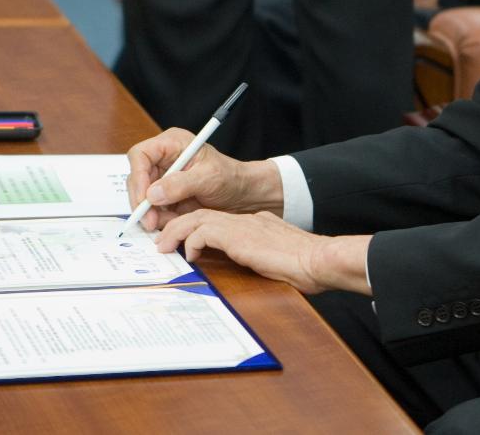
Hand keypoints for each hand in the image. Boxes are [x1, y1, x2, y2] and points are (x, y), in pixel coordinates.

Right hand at [124, 128, 281, 231]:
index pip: (141, 155)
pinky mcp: (165, 195)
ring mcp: (162, 177)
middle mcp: (163, 159)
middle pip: (137, 178)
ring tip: (170, 221)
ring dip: (151, 213)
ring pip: (142, 196)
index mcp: (172, 143)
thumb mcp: (208, 178)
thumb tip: (153, 194)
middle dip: (141, 201)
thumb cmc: (230, 177)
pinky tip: (175, 220)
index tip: (144, 199)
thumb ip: (180, 184)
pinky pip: (152, 208)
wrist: (241, 195)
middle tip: (149, 221)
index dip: (138, 177)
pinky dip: (159, 218)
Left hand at [156, 209, 371, 295]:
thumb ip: (261, 255)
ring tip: (164, 247)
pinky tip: (190, 256)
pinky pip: (202, 233)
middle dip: (178, 226)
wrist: (316, 259)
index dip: (196, 228)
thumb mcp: (276, 258)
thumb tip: (253, 263)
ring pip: (196, 219)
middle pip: (201, 214)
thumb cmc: (305, 264)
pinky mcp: (237, 236)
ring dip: (176, 233)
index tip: (183, 241)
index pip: (217, 219)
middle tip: (163, 242)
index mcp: (255, 223)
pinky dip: (190, 242)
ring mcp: (241, 225)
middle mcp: (245, 220)